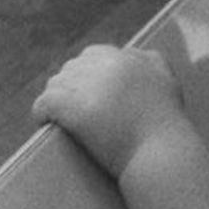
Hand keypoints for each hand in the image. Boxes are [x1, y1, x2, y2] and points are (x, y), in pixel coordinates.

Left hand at [32, 45, 184, 176]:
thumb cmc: (165, 129)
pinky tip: (43, 121)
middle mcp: (108, 65)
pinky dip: (41, 111)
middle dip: (68, 85)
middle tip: (67, 106)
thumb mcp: (167, 83)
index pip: (94, 54)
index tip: (84, 91)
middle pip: (72, 67)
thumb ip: (154, 62)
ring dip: (54, 98)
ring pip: (56, 83)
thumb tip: (134, 52)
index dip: (85, 73)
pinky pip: (46, 101)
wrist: (161, 156)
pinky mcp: (74, 107)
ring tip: (53, 115)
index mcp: (128, 58)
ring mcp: (90, 85)